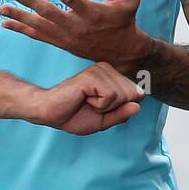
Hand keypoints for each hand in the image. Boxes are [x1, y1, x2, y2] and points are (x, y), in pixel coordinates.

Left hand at [0, 0, 151, 72]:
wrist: (120, 52)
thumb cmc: (124, 22)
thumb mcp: (130, 2)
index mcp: (91, 14)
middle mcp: (76, 26)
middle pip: (49, 13)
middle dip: (29, 2)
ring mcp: (65, 36)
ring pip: (39, 26)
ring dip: (19, 17)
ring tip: (1, 8)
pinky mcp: (59, 42)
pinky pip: (37, 36)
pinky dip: (21, 29)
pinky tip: (5, 23)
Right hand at [26, 61, 144, 134]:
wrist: (49, 113)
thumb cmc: (73, 115)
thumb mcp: (104, 120)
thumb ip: (122, 114)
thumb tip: (138, 106)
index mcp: (112, 77)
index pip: (138, 94)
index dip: (122, 109)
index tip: (101, 108)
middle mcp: (107, 69)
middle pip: (134, 94)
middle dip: (115, 108)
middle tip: (93, 106)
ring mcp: (99, 70)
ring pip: (123, 95)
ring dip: (106, 107)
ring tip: (88, 102)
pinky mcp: (91, 75)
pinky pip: (111, 95)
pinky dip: (100, 105)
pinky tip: (85, 99)